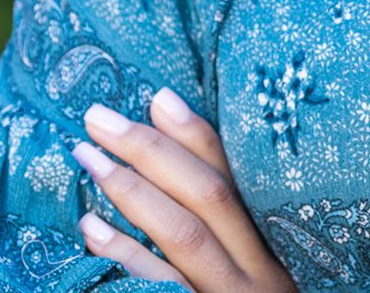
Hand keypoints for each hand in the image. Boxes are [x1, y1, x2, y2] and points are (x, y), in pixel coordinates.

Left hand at [71, 87, 296, 291]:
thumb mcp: (262, 252)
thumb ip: (234, 210)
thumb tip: (177, 137)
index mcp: (283, 236)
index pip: (238, 173)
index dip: (198, 133)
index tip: (156, 96)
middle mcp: (263, 267)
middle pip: (208, 197)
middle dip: (151, 150)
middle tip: (98, 117)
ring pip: (185, 236)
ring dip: (131, 191)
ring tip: (86, 157)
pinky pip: (160, 289)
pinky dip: (124, 256)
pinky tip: (90, 229)